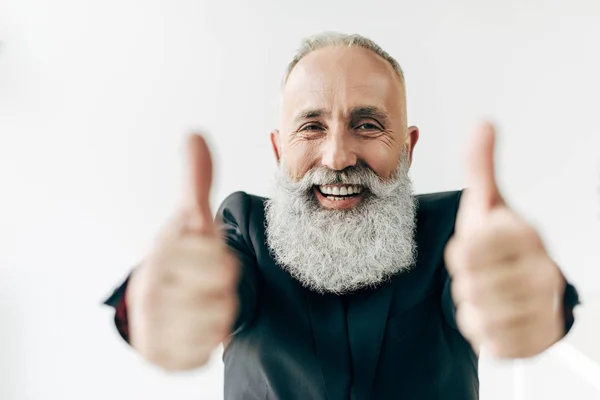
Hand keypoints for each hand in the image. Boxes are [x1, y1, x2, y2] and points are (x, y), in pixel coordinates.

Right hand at [127, 134, 238, 370]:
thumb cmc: (179, 257)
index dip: (223, 261)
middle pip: (225, 295)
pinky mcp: (160, 357)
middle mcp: (150, 293)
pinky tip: (193, 327)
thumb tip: (194, 134)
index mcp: (161, 256)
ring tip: (198, 302)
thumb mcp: (190, 218)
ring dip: (217, 313)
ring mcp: (152, 328)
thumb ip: (197, 182)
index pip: (224, 264)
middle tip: (203, 282)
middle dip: (222, 288)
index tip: (203, 257)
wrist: (154, 303)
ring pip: (220, 324)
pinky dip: (207, 340)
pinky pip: (206, 352)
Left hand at [445, 123, 564, 358]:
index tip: (473, 248)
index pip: (465, 251)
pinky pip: (491, 343)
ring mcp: (544, 308)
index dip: (460, 253)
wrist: (526, 285)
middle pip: (468, 286)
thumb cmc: (501, 243)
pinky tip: (496, 316)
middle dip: (465, 282)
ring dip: (472, 306)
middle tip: (480, 274)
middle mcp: (542, 271)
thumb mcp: (487, 203)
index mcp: (525, 235)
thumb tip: (482, 123)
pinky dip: (484, 332)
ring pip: (477, 316)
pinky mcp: (539, 339)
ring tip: (488, 293)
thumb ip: (480, 166)